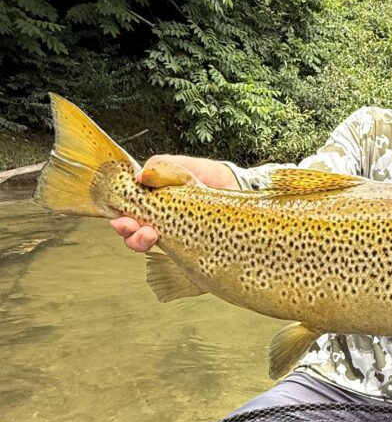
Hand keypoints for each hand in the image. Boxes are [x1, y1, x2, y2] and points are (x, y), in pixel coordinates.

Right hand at [109, 154, 238, 252]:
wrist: (241, 190)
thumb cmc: (213, 178)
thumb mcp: (187, 166)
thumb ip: (164, 167)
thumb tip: (141, 176)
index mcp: (155, 201)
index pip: (128, 212)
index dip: (120, 217)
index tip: (121, 217)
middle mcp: (161, 220)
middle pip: (133, 232)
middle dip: (127, 232)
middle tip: (131, 226)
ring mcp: (175, 235)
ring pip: (149, 244)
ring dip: (141, 241)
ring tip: (150, 234)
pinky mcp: (192, 248)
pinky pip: (175, 254)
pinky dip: (167, 250)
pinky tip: (165, 242)